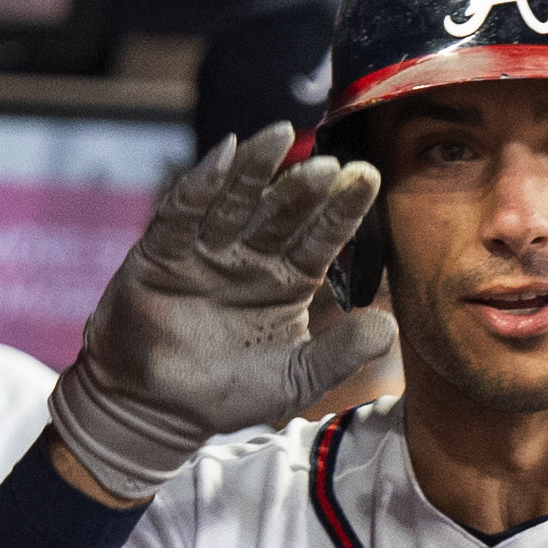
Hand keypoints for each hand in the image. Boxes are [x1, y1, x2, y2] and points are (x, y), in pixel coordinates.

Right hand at [50, 124, 394, 499]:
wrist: (157, 411)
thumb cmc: (228, 394)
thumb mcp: (295, 380)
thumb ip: (340, 355)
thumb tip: (390, 328)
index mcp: (288, 280)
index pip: (322, 238)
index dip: (343, 209)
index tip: (369, 177)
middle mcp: (251, 256)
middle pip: (282, 211)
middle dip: (305, 186)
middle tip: (331, 164)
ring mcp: (207, 251)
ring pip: (236, 201)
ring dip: (257, 168)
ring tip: (280, 135)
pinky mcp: (163, 253)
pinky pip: (183, 213)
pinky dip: (201, 184)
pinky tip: (223, 156)